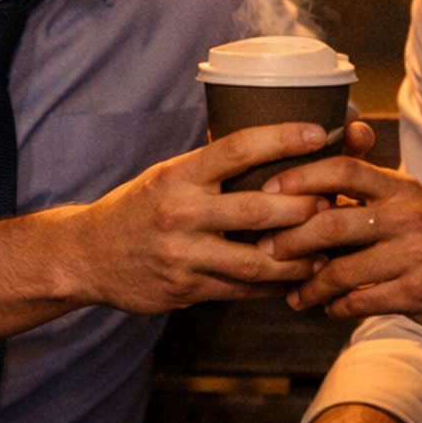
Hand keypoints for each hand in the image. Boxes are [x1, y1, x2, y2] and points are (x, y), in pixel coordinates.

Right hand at [53, 123, 336, 314]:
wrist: (86, 256)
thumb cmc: (137, 207)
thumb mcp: (166, 174)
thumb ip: (210, 163)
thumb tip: (265, 133)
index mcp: (179, 175)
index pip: (236, 148)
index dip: (282, 138)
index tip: (320, 132)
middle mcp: (180, 212)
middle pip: (257, 210)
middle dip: (303, 208)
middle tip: (334, 203)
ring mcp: (183, 255)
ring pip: (256, 260)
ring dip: (298, 257)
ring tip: (326, 251)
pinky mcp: (186, 289)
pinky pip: (242, 290)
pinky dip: (273, 285)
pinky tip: (296, 279)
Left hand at [260, 155, 421, 336]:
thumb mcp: (416, 206)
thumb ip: (371, 198)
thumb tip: (310, 193)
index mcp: (403, 189)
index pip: (344, 168)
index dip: (301, 177)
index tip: (269, 190)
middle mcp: (409, 216)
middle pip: (332, 221)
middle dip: (291, 239)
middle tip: (266, 250)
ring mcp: (415, 256)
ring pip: (341, 269)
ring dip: (309, 286)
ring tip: (293, 294)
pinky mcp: (419, 294)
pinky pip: (361, 301)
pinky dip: (336, 308)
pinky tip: (327, 310)